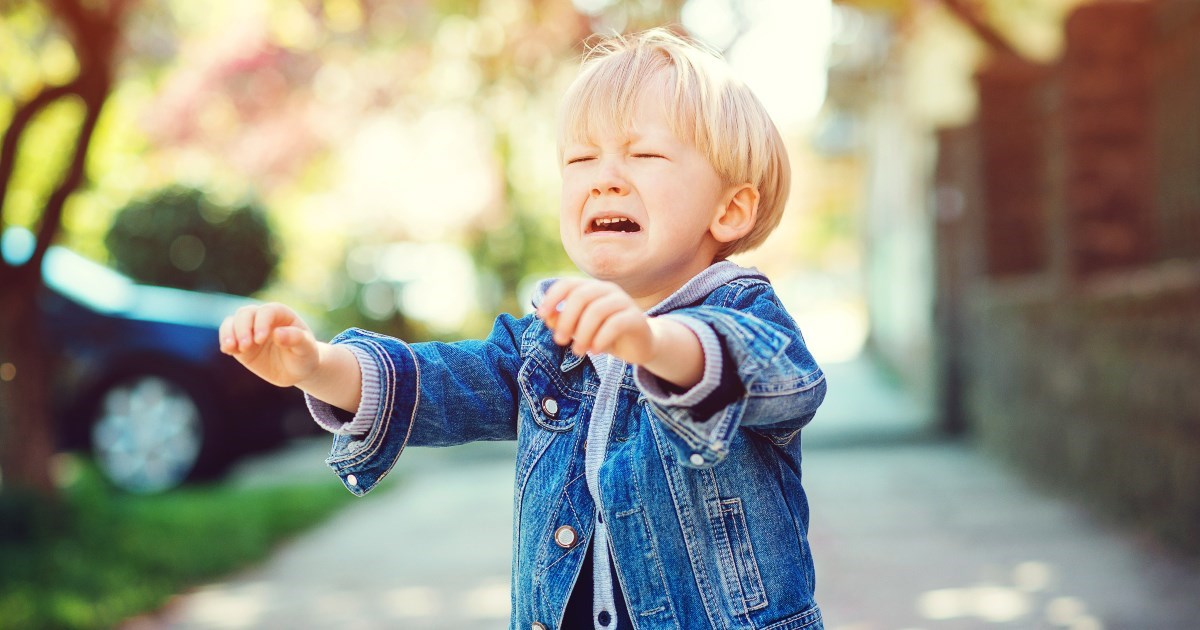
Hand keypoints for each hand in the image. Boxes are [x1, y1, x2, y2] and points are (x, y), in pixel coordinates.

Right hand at [219, 303, 320, 387]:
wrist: (296, 370)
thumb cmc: (304, 355)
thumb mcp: (306, 348)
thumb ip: (295, 339)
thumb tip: (277, 334)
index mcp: (281, 314)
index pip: (267, 311)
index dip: (261, 323)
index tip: (260, 340)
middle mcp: (263, 318)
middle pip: (245, 313)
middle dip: (243, 328)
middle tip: (246, 346)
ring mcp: (250, 329)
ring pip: (232, 322)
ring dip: (228, 333)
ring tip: (231, 348)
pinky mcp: (240, 342)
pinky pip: (227, 336)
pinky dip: (225, 341)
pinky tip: (227, 350)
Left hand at [537, 279, 656, 364]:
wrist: (638, 346)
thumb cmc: (604, 335)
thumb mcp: (580, 330)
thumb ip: (563, 322)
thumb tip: (547, 318)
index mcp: (592, 288)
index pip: (568, 284)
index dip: (552, 297)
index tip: (540, 315)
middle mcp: (608, 290)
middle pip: (581, 296)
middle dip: (566, 319)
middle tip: (559, 340)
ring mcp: (624, 301)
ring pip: (597, 310)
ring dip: (583, 333)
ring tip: (577, 351)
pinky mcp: (636, 318)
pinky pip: (615, 324)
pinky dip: (601, 338)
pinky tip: (594, 351)